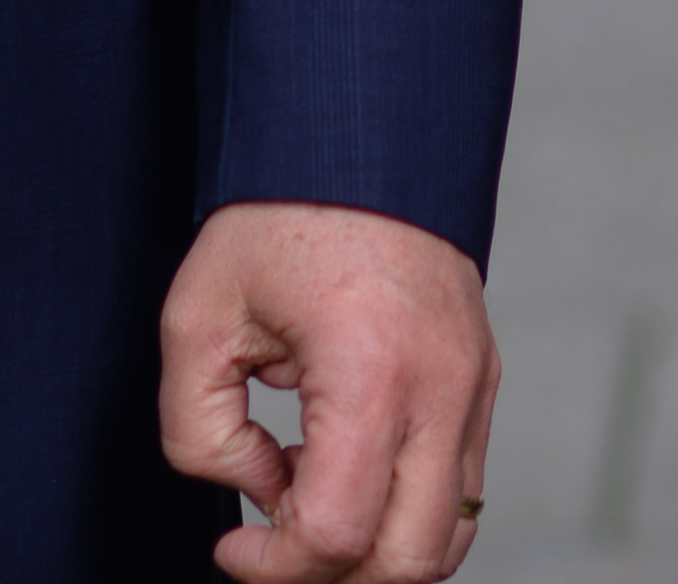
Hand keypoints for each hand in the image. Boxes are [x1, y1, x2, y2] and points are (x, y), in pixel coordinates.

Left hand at [159, 201, 497, 582]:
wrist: (360, 137)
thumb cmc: (275, 218)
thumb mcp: (197, 320)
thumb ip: (200, 431)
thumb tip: (254, 490)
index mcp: (371, 374)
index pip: (338, 534)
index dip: (274, 566)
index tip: (231, 543)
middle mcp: (442, 390)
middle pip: (408, 561)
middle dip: (331, 577)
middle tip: (273, 543)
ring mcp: (474, 387)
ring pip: (451, 536)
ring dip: (378, 552)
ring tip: (312, 505)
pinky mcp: (481, 379)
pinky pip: (463, 487)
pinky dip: (408, 511)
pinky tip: (348, 470)